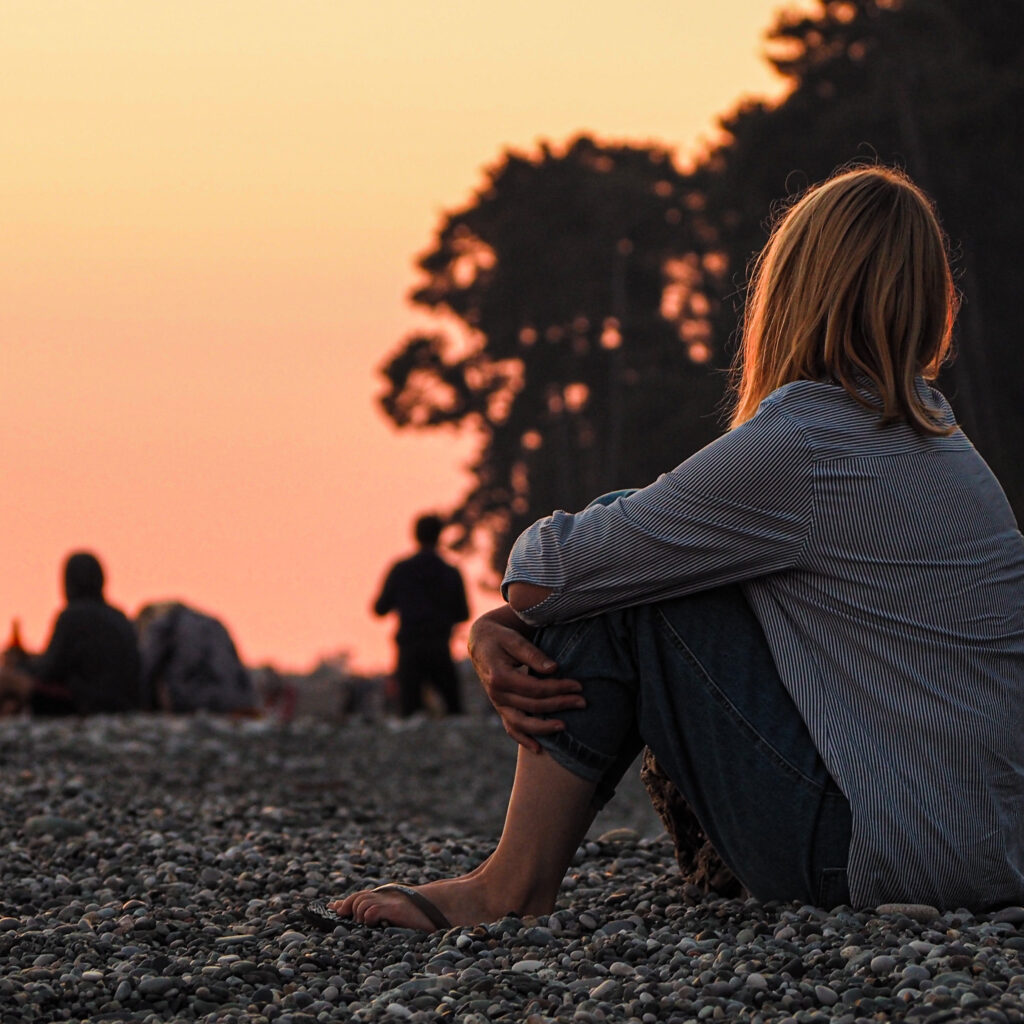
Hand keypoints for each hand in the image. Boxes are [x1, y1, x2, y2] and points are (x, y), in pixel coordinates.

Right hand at [468, 605, 584, 752]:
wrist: (481, 643)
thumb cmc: (500, 638)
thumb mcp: (514, 640)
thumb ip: (532, 654)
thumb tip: (554, 669)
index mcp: (500, 677)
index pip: (535, 688)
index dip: (558, 688)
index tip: (578, 686)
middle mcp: (497, 694)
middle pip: (532, 706)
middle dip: (560, 704)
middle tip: (582, 702)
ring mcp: (498, 704)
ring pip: (521, 723)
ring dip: (544, 728)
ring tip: (565, 727)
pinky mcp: (500, 708)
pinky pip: (510, 728)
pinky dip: (523, 739)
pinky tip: (538, 749)